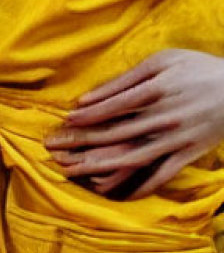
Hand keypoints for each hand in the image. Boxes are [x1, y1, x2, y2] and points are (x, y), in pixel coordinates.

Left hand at [45, 49, 223, 198]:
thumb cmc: (196, 68)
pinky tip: (116, 190)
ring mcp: (176, 139)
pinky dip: (139, 185)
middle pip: (116, 132)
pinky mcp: (188, 154)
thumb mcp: (161, 62)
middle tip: (56, 148)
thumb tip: (91, 95)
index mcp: (155, 90)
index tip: (67, 120)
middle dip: (83, 141)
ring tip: (75, 170)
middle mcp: (163, 118)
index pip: (113, 106)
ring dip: (101, 166)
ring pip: (133, 156)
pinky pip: (161, 174)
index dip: (89, 114)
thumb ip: (126, 79)